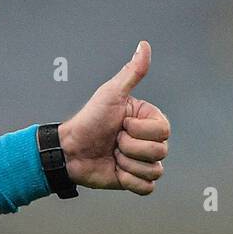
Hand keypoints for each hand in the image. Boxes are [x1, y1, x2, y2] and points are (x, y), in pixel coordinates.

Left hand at [58, 41, 170, 194]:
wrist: (69, 150)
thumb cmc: (89, 119)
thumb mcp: (111, 94)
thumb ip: (132, 73)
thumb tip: (144, 45)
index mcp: (150, 121)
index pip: (164, 132)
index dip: (139, 131)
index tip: (120, 123)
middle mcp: (150, 141)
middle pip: (161, 152)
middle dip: (130, 147)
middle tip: (113, 141)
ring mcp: (143, 162)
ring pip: (155, 171)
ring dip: (127, 164)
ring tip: (112, 155)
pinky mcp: (135, 181)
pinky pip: (147, 188)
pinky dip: (129, 181)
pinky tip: (115, 171)